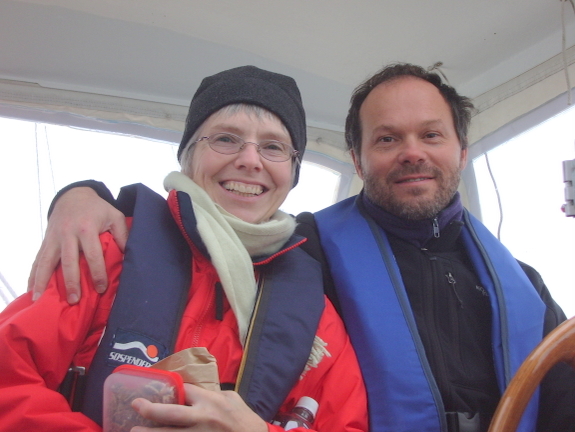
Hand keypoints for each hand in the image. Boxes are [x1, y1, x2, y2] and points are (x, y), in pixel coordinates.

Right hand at [27, 187, 127, 303]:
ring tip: (39, 300)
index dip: (98, 273)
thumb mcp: (114, 216)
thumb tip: (129, 256)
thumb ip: (122, 234)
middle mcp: (68, 234)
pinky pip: (37, 260)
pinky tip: (30, 290)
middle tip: (74, 300)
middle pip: (68, 261)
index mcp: (87, 228)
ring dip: (43, 281)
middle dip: (71, 282)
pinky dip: (33, 275)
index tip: (101, 289)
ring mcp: (53, 238)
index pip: (93, 254)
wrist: (73, 196)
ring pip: (46, 261)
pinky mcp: (45, 241)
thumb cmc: (97, 209)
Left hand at [130, 384, 267, 431]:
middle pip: (171, 413)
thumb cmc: (245, 420)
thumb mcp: (232, 399)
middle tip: (136, 406)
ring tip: (134, 431)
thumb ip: (212, 395)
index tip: (157, 390)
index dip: (170, 389)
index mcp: (211, 401)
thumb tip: (194, 392)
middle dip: (150, 409)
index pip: (184, 390)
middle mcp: (203, 418)